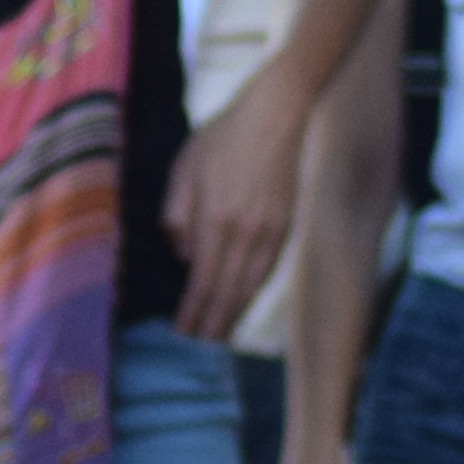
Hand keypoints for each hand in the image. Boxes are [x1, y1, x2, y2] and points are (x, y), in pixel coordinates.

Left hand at [160, 93, 305, 350]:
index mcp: (216, 218)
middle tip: (199, 347)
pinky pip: (267, 269)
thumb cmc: (223, 138)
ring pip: (251, 285)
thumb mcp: (184, 169)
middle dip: (213, 323)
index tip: (182, 332)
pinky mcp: (286, 225)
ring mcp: (270, 231)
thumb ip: (177, 215)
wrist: (276, 115)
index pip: (202, 280)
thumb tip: (183, 256)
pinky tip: (242, 301)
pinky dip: (253, 292)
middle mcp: (246, 232)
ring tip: (220, 334)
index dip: (193, 311)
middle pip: (228, 292)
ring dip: (234, 314)